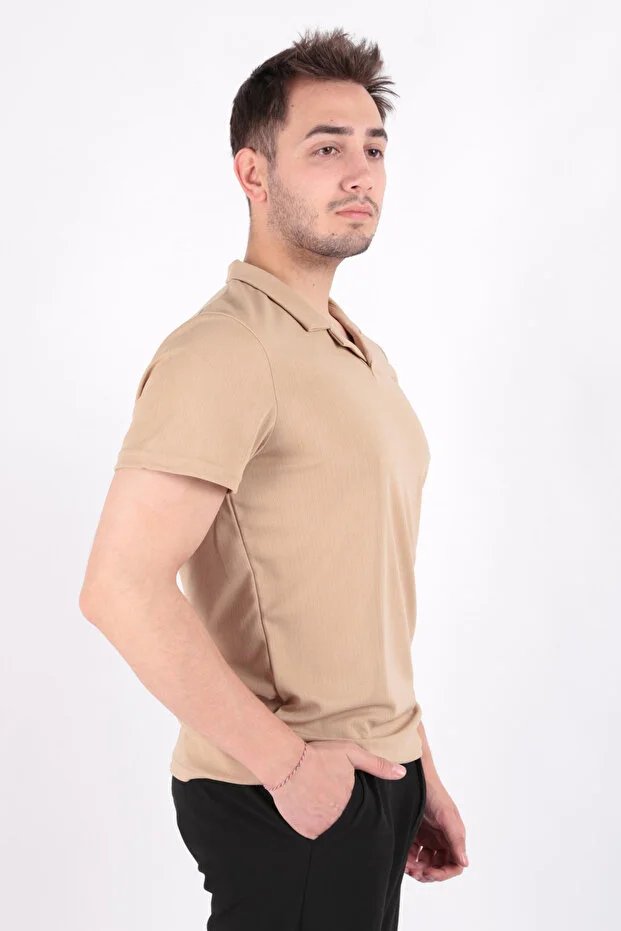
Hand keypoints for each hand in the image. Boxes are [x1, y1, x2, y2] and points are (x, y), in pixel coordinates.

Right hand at [267, 739, 407, 839]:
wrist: (286, 763)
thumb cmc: (319, 756)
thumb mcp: (351, 753)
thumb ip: (378, 765)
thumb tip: (402, 773)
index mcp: (353, 804)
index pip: (362, 814)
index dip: (354, 805)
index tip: (344, 795)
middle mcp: (338, 821)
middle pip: (345, 823)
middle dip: (340, 813)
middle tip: (329, 798)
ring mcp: (320, 828)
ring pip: (330, 830)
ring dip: (327, 821)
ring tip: (318, 803)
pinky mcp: (304, 831)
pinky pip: (312, 833)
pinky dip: (312, 824)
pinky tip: (307, 809)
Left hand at [405, 779, 468, 881]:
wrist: (413, 776)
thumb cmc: (433, 793)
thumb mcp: (446, 816)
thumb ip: (456, 839)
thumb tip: (465, 862)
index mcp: (453, 837)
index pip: (454, 864)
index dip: (444, 873)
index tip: (429, 872)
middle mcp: (442, 839)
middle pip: (438, 867)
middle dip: (427, 873)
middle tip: (415, 872)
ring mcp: (427, 838)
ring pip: (424, 863)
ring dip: (417, 869)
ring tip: (406, 866)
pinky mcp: (414, 834)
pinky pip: (412, 854)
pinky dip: (408, 860)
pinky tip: (402, 859)